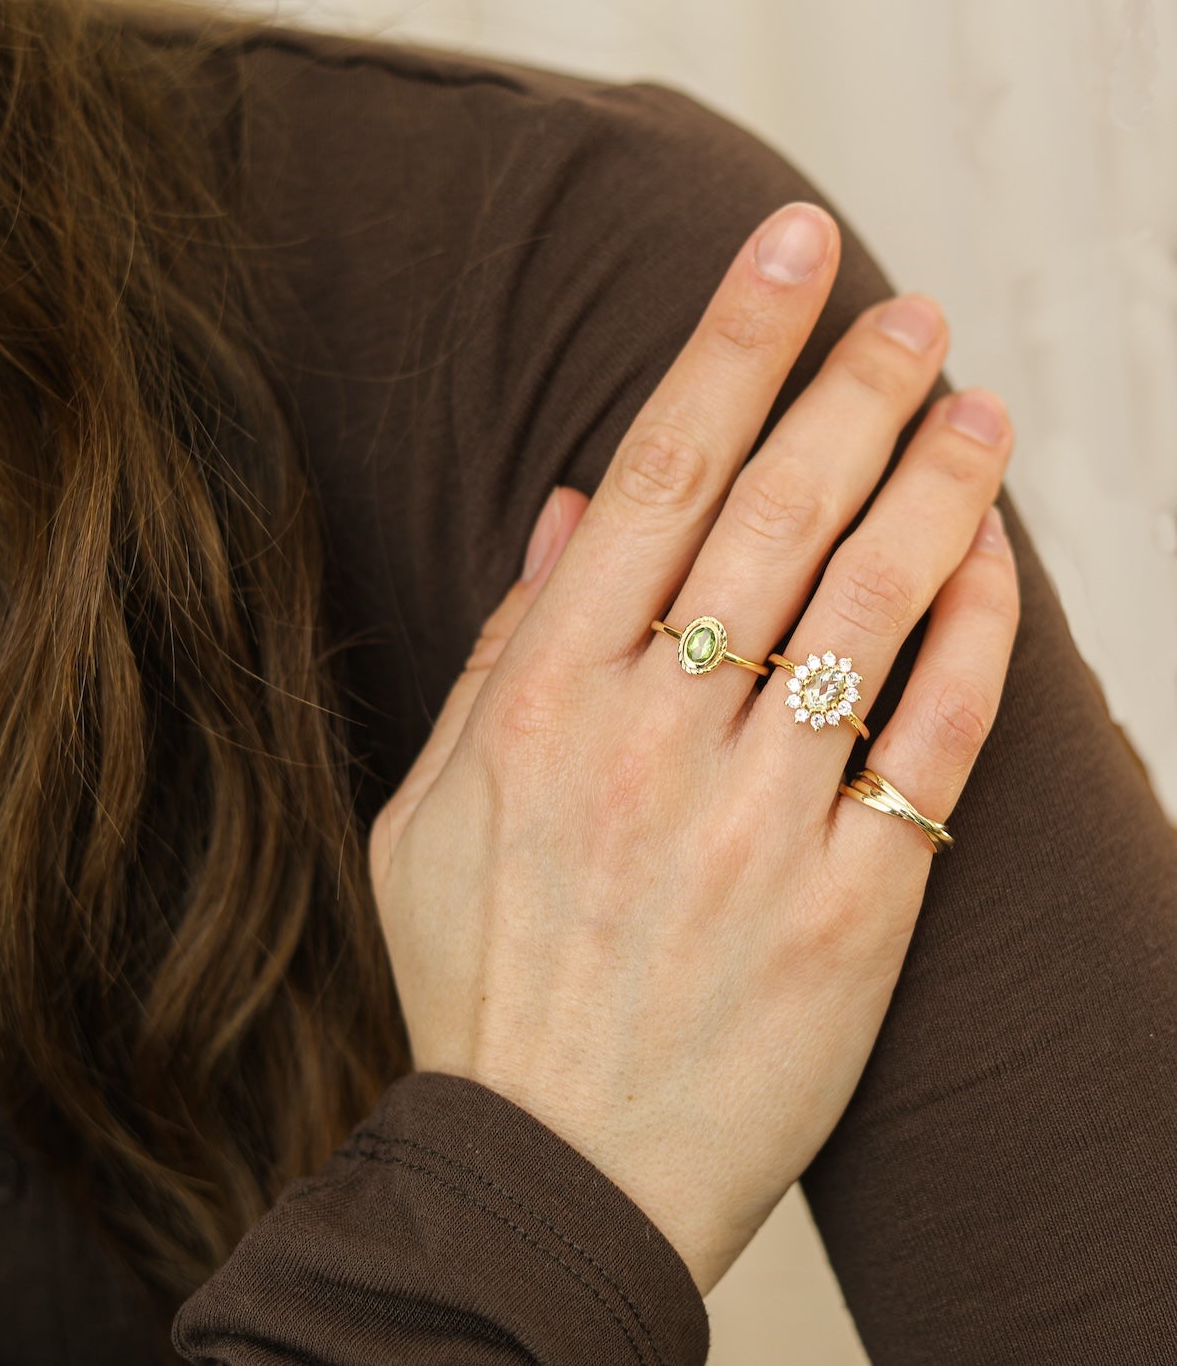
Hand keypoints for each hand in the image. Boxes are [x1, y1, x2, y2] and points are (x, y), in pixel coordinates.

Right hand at [368, 200, 1018, 1294]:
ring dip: (937, 486)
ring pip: (875, 607)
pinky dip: (973, 638)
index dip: (727, 346)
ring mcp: (757, 826)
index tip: (787, 250)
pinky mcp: (850, 911)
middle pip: (780, 516)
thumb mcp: (428, 812)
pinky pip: (933, 745)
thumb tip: (575, 513)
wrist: (548, 1170)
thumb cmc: (476, 980)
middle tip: (914, 312)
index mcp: (542, 705)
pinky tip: (991, 561)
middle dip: (856, 388)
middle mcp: (650, 742)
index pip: (655, 477)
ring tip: (975, 407)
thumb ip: (500, 653)